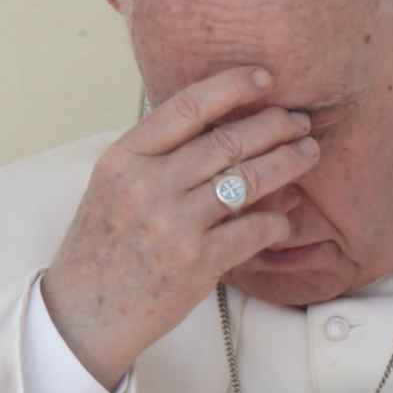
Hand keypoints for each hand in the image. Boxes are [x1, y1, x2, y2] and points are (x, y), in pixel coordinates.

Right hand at [41, 66, 318, 390]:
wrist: (84, 314)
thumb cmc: (104, 246)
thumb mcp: (114, 186)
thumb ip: (158, 154)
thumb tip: (222, 124)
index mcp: (125, 158)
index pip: (187, 107)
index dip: (232, 87)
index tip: (264, 78)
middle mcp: (148, 185)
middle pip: (227, 141)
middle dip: (274, 125)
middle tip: (300, 121)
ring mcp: (174, 224)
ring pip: (248, 179)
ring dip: (287, 162)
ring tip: (308, 153)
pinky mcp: (197, 262)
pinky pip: (254, 229)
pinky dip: (277, 220)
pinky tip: (286, 218)